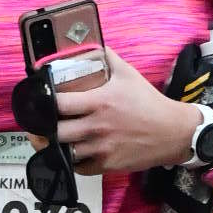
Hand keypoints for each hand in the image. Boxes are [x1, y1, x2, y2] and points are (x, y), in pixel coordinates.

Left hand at [51, 48, 196, 173]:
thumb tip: (91, 44)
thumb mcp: (128, 75)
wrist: (172, 132)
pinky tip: (70, 152)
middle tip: (40, 124)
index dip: (45, 103)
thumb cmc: (148, 102)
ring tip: (50, 140)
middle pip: (57, 132)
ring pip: (64, 153)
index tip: (41, 101)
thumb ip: (107, 58)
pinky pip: (79, 168)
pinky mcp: (106, 165)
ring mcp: (101, 148)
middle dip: (44, 129)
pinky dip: (72, 162)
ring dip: (55, 147)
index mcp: (100, 102)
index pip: (59, 104)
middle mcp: (97, 127)